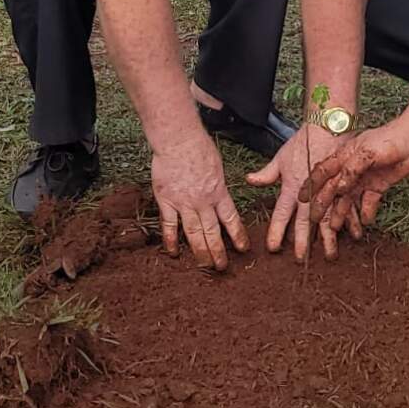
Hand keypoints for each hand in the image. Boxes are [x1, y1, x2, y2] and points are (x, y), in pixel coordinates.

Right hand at [151, 129, 249, 270]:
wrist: (178, 139)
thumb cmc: (199, 147)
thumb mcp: (218, 167)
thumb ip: (219, 186)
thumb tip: (221, 199)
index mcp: (219, 192)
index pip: (231, 220)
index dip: (237, 236)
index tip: (242, 249)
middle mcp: (203, 202)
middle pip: (212, 233)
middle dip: (218, 252)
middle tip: (222, 268)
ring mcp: (184, 203)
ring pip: (194, 234)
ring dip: (200, 252)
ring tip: (205, 266)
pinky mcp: (167, 201)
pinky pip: (170, 225)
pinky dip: (172, 240)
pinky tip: (174, 252)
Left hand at [246, 123, 347, 262]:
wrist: (328, 125)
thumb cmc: (304, 140)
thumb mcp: (281, 157)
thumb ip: (267, 173)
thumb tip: (249, 180)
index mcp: (293, 186)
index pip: (282, 214)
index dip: (277, 232)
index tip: (274, 248)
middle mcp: (311, 192)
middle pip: (305, 222)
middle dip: (303, 242)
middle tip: (301, 260)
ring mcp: (329, 189)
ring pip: (328, 219)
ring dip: (329, 238)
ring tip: (330, 255)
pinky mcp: (344, 184)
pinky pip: (348, 206)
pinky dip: (351, 221)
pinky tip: (354, 234)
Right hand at [302, 120, 408, 226]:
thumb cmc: (388, 139)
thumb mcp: (368, 151)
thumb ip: (352, 169)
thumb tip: (339, 188)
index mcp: (344, 157)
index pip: (323, 172)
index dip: (311, 184)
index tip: (302, 198)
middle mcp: (351, 169)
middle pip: (333, 189)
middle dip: (323, 205)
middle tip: (314, 220)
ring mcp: (364, 179)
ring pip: (348, 199)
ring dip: (342, 213)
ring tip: (335, 228)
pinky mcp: (377, 186)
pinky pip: (368, 202)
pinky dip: (366, 212)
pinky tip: (365, 221)